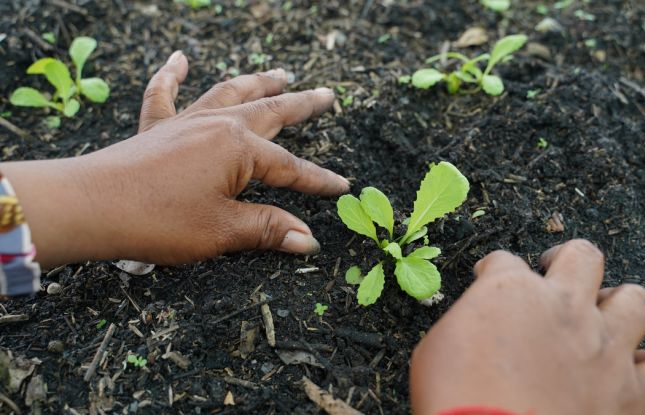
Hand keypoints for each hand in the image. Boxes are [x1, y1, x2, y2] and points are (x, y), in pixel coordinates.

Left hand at [1, 51, 348, 266]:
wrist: (90, 206)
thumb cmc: (158, 220)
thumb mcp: (222, 230)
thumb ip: (268, 229)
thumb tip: (309, 240)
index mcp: (238, 149)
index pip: (290, 168)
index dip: (317, 180)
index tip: (342, 186)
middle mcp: (216, 126)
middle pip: (269, 112)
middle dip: (300, 104)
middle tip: (325, 94)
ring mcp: (185, 122)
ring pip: (228, 93)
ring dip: (256, 82)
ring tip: (280, 72)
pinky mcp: (156, 128)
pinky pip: (165, 94)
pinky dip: (171, 75)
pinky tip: (179, 58)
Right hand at [410, 239, 644, 414]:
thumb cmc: (455, 401)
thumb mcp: (435, 349)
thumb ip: (466, 321)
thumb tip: (477, 321)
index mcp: (511, 292)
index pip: (504, 260)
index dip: (495, 269)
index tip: (491, 280)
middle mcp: (564, 308)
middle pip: (581, 255)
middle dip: (566, 261)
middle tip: (554, 278)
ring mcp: (603, 347)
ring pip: (636, 300)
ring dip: (619, 307)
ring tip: (604, 320)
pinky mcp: (630, 393)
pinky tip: (637, 370)